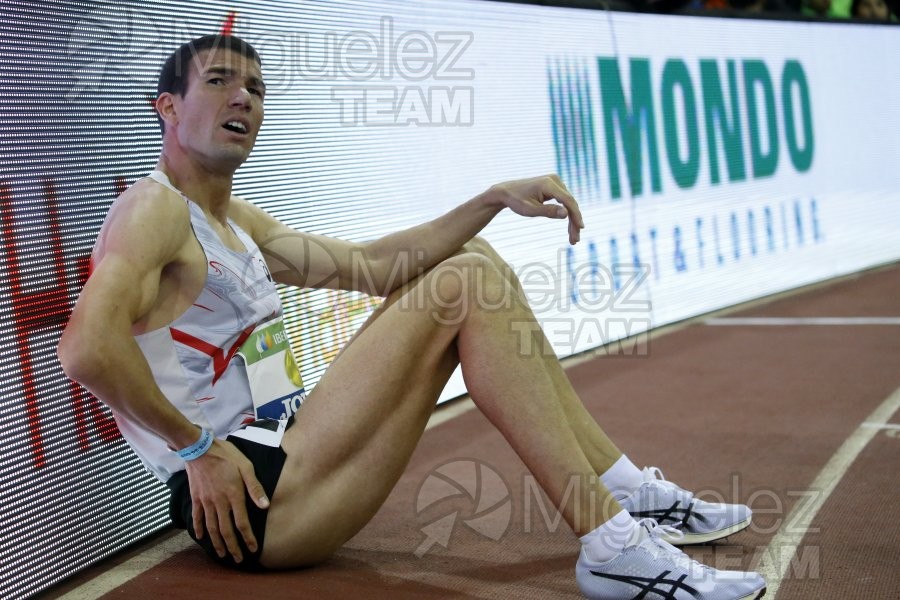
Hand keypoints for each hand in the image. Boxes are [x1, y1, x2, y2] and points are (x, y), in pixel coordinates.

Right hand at [184, 439, 269, 562]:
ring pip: (212, 528)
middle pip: (226, 530)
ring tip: (222, 553)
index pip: (242, 523)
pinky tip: (201, 537)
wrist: (199, 448)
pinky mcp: (196, 497)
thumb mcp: (246, 467)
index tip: (252, 549)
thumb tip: (265, 505)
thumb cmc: (226, 455)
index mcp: (234, 495)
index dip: (248, 538)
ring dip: (217, 542)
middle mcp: (219, 502)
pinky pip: (197, 517)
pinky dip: (199, 529)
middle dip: (233, 547)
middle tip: (237, 559)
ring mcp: (206, 501)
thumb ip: (255, 487)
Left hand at [488, 174, 584, 243]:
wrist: (506, 191)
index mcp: (548, 184)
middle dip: (574, 222)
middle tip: (575, 240)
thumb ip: (548, 211)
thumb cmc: (516, 201)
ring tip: (573, 238)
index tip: (580, 228)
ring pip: (568, 203)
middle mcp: (554, 180)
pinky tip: (569, 227)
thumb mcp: (530, 209)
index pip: (568, 201)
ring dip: (572, 220)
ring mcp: (555, 182)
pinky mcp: (554, 186)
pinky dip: (566, 214)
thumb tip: (566, 214)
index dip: (576, 215)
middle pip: (570, 203)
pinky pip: (564, 201)